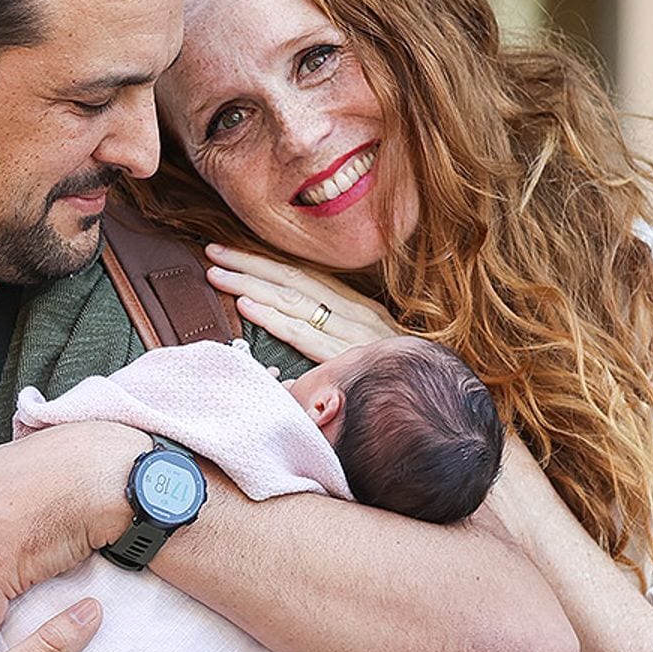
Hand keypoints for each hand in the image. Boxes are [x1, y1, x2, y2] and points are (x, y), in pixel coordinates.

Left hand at [204, 243, 398, 360]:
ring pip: (292, 299)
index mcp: (357, 305)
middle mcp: (354, 312)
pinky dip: (273, 317)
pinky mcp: (347, 357)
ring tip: (218, 274)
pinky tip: (246, 306)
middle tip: (213, 252)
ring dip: (250, 284)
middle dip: (249, 263)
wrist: (439, 400)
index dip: (265, 260)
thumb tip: (294, 327)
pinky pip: (303, 333)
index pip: (303, 274)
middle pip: (292, 279)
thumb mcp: (368, 348)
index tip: (231, 251)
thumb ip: (334, 336)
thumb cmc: (399, 378)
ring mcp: (352, 333)